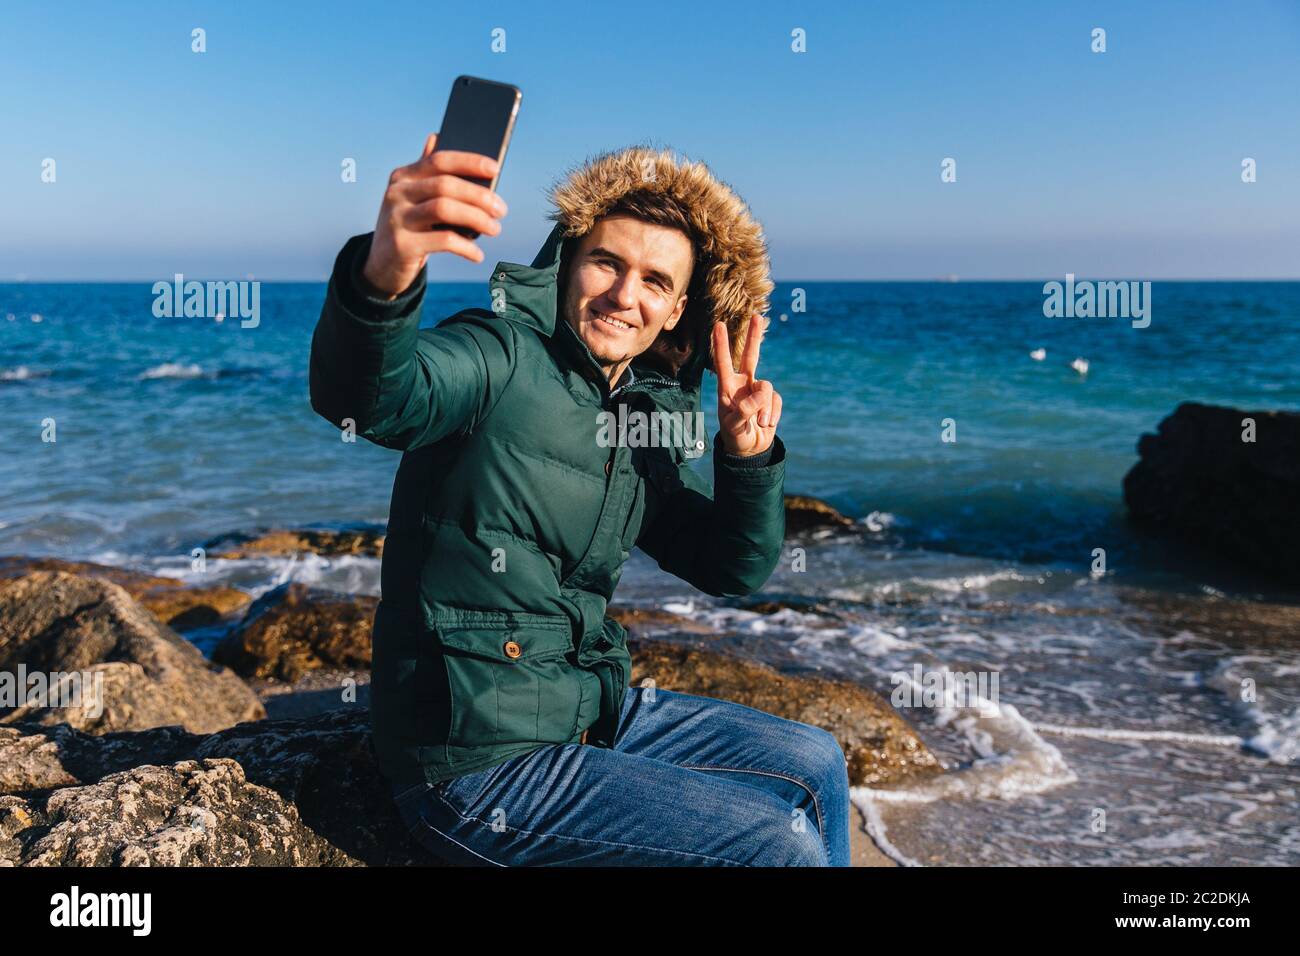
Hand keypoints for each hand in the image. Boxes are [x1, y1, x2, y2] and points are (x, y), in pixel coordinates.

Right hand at [361, 133, 508, 297]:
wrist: (382, 265)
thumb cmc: (410, 227)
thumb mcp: (414, 199)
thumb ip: (427, 172)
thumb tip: (437, 136)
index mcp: (403, 176)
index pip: (439, 160)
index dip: (469, 162)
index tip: (495, 169)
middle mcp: (396, 193)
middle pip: (446, 185)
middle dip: (479, 196)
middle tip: (501, 210)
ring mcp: (397, 218)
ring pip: (444, 209)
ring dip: (477, 219)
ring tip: (495, 229)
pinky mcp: (402, 245)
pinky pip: (443, 241)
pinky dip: (466, 247)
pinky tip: (478, 254)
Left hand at [712, 314, 781, 456]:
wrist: (749, 449)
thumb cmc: (734, 436)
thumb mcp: (734, 426)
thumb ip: (744, 410)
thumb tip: (760, 395)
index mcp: (727, 388)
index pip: (723, 363)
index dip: (721, 344)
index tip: (718, 325)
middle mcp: (743, 385)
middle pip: (751, 356)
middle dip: (754, 337)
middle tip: (757, 316)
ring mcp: (758, 391)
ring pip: (767, 387)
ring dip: (765, 408)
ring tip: (760, 423)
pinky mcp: (771, 400)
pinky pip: (776, 400)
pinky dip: (773, 414)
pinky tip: (767, 424)